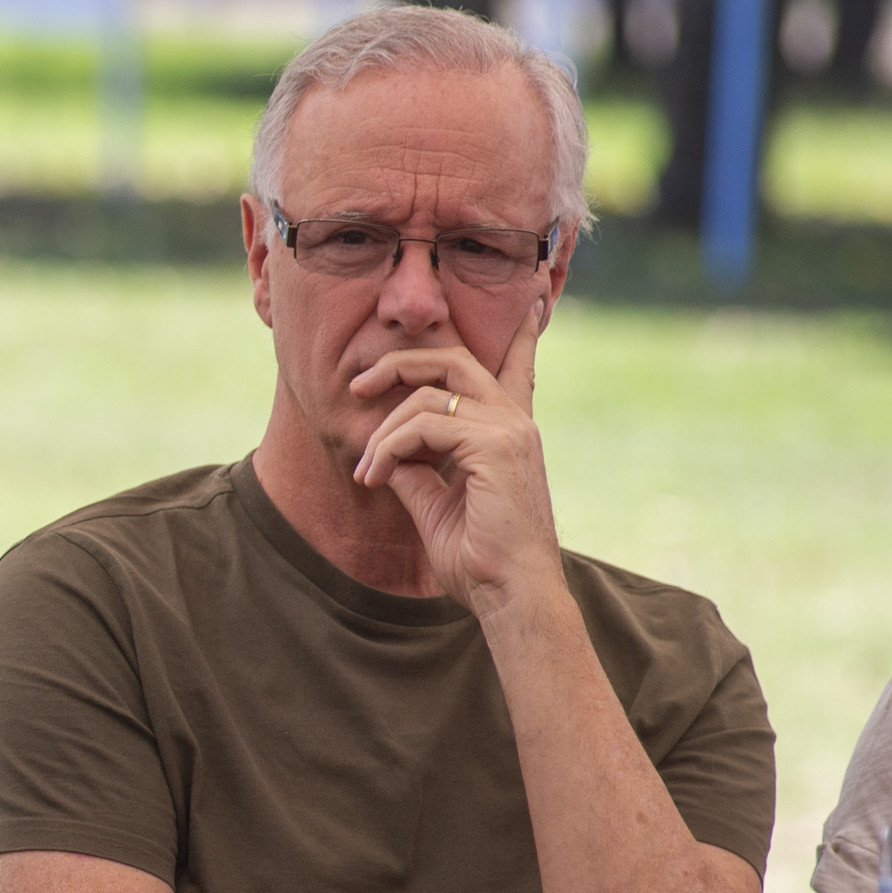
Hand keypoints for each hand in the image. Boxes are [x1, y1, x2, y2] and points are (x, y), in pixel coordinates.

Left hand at [348, 300, 563, 615]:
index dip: (520, 332)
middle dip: (399, 363)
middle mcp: (516, 421)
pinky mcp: (495, 446)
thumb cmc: (478, 559)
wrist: (509, 594)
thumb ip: (414, 466)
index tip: (534, 298)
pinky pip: (423, 425)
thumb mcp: (434, 503)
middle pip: (452, 359)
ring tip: (366, 470)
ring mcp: (510, 430)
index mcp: (510, 431)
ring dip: (382, 431)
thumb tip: (383, 448)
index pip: (516, 365)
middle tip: (357, 386)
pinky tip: (376, 476)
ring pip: (427, 395)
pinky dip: (389, 447)